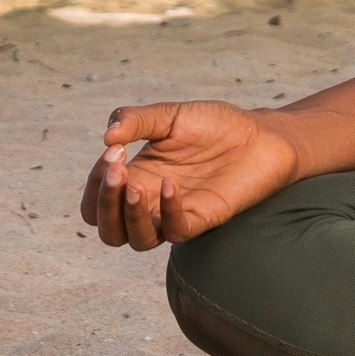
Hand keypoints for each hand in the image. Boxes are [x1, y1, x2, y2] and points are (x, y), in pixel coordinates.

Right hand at [78, 101, 301, 251]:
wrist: (260, 135)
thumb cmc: (215, 126)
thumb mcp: (169, 115)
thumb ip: (136, 121)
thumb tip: (106, 135)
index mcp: (136, 177)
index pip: (96, 201)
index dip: (94, 183)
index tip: (113, 150)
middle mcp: (150, 202)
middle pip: (109, 230)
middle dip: (104, 203)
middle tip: (118, 170)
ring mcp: (174, 214)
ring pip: (137, 240)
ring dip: (129, 215)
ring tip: (136, 185)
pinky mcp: (202, 219)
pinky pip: (176, 231)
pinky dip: (168, 212)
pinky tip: (171, 184)